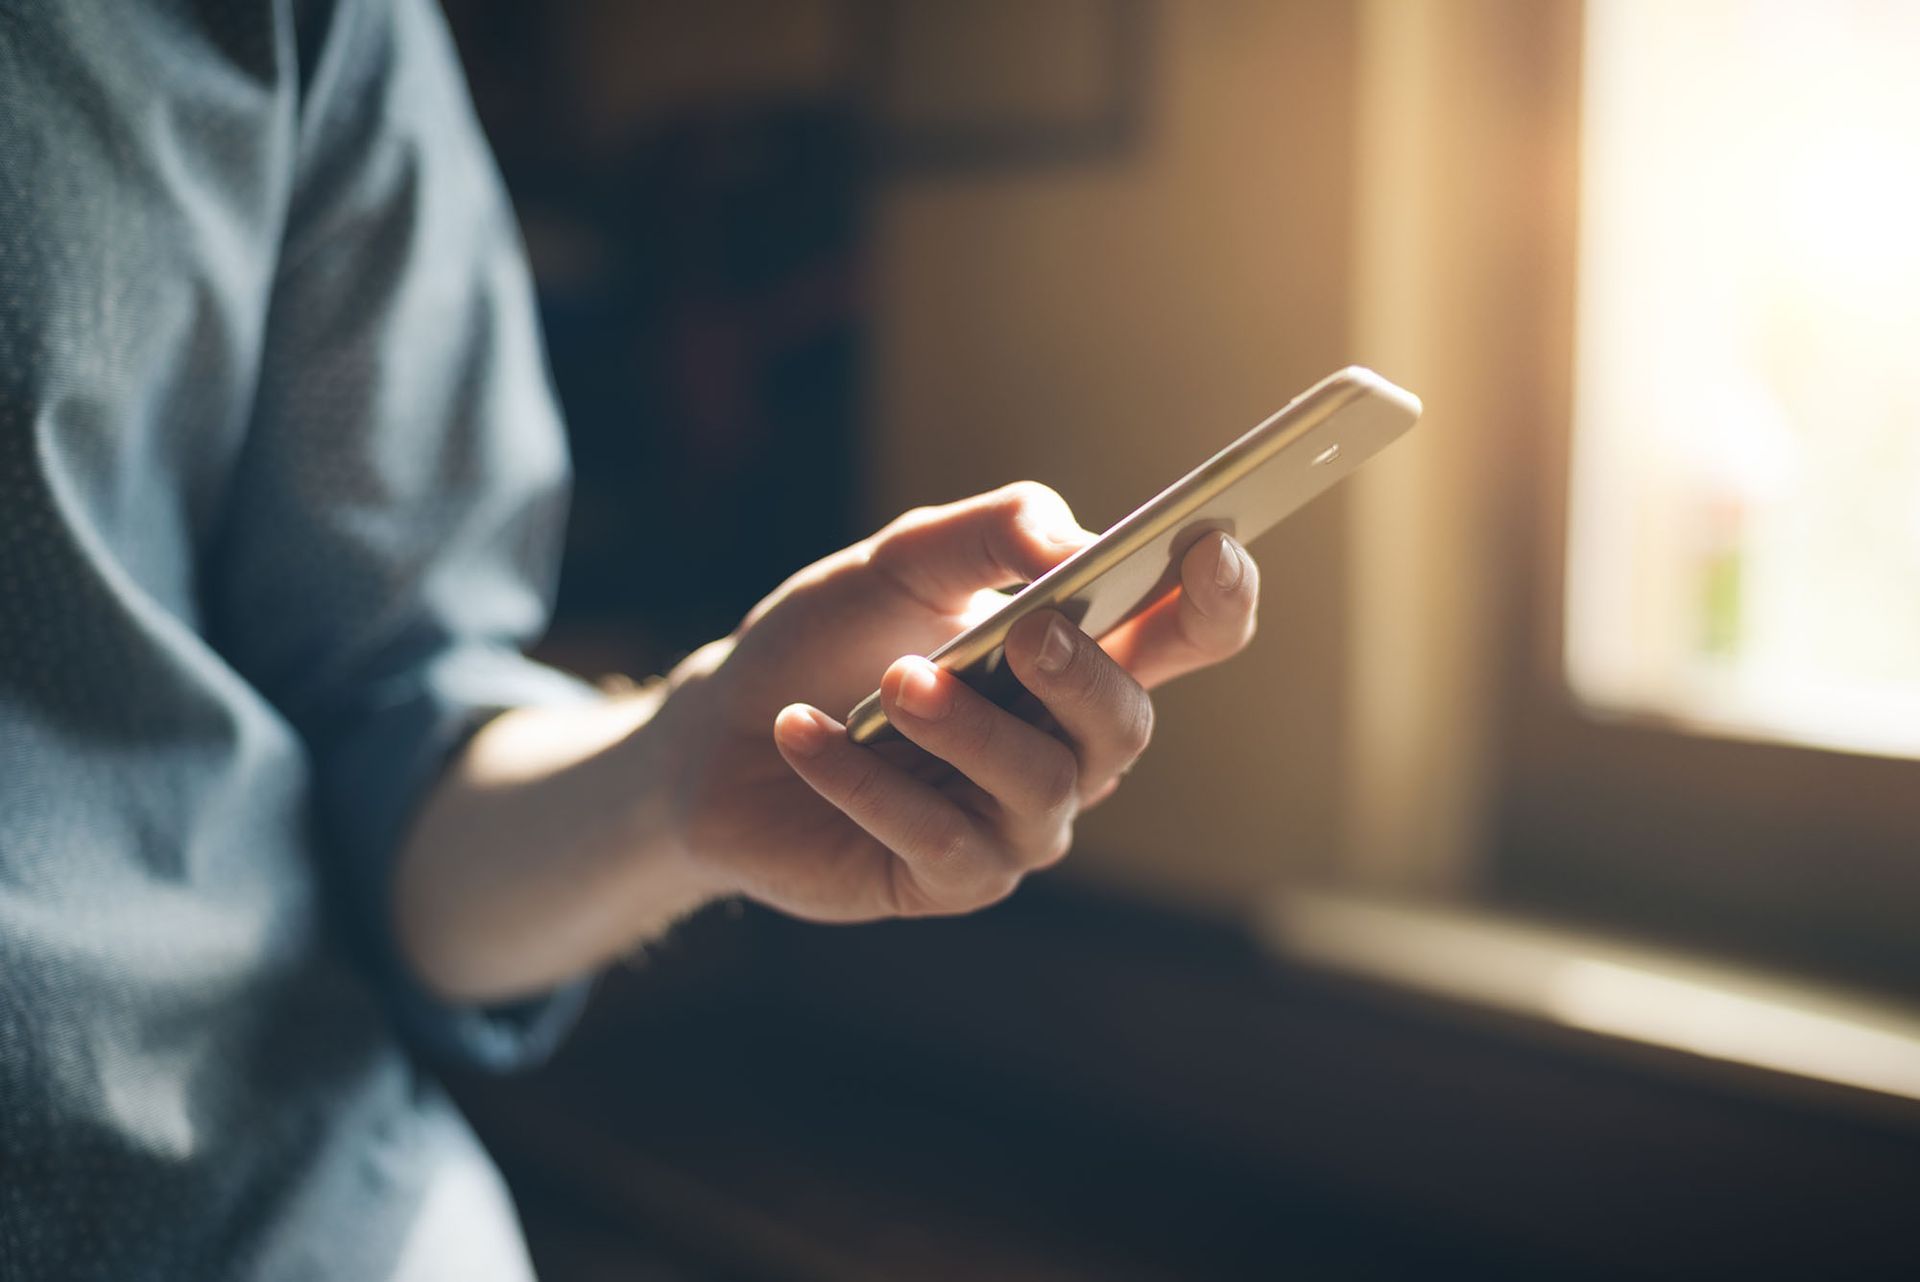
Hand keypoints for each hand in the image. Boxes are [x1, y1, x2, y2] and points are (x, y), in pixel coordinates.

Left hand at [658, 482, 1260, 921]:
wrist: (721, 737)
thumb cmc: (827, 643)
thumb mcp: (899, 562)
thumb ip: (989, 532)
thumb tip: (1071, 542)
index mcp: (1077, 658)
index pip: (1189, 633)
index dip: (1218, 597)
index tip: (1209, 543)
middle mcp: (1064, 746)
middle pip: (1127, 722)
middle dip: (1085, 675)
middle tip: (1027, 632)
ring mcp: (1014, 821)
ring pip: (1039, 788)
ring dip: (967, 730)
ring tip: (892, 682)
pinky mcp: (951, 880)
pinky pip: (937, 840)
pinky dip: (866, 781)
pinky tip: (805, 733)